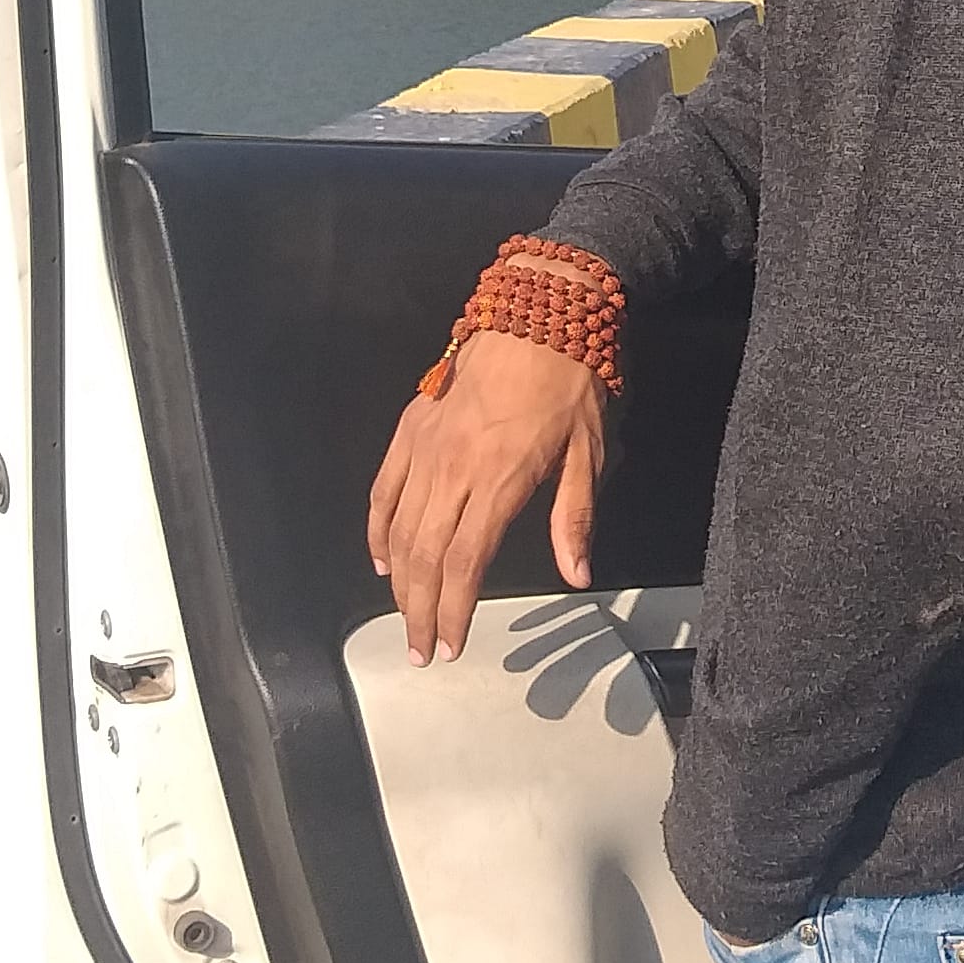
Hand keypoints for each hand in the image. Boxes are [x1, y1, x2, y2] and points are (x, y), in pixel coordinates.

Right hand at [366, 313, 607, 665]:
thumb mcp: (587, 451)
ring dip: (398, 580)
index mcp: (499, 478)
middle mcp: (453, 468)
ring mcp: (425, 447)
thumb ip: (574, 517)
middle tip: (420, 650)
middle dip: (419, 610)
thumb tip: (576, 576)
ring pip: (398, 529)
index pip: (465, 562)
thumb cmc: (570, 382)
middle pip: (424, 556)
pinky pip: (383, 488)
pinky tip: (381, 560)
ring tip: (405, 618)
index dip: (454, 610)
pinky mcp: (410, 427)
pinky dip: (376, 529)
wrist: (537, 312)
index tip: (451, 645)